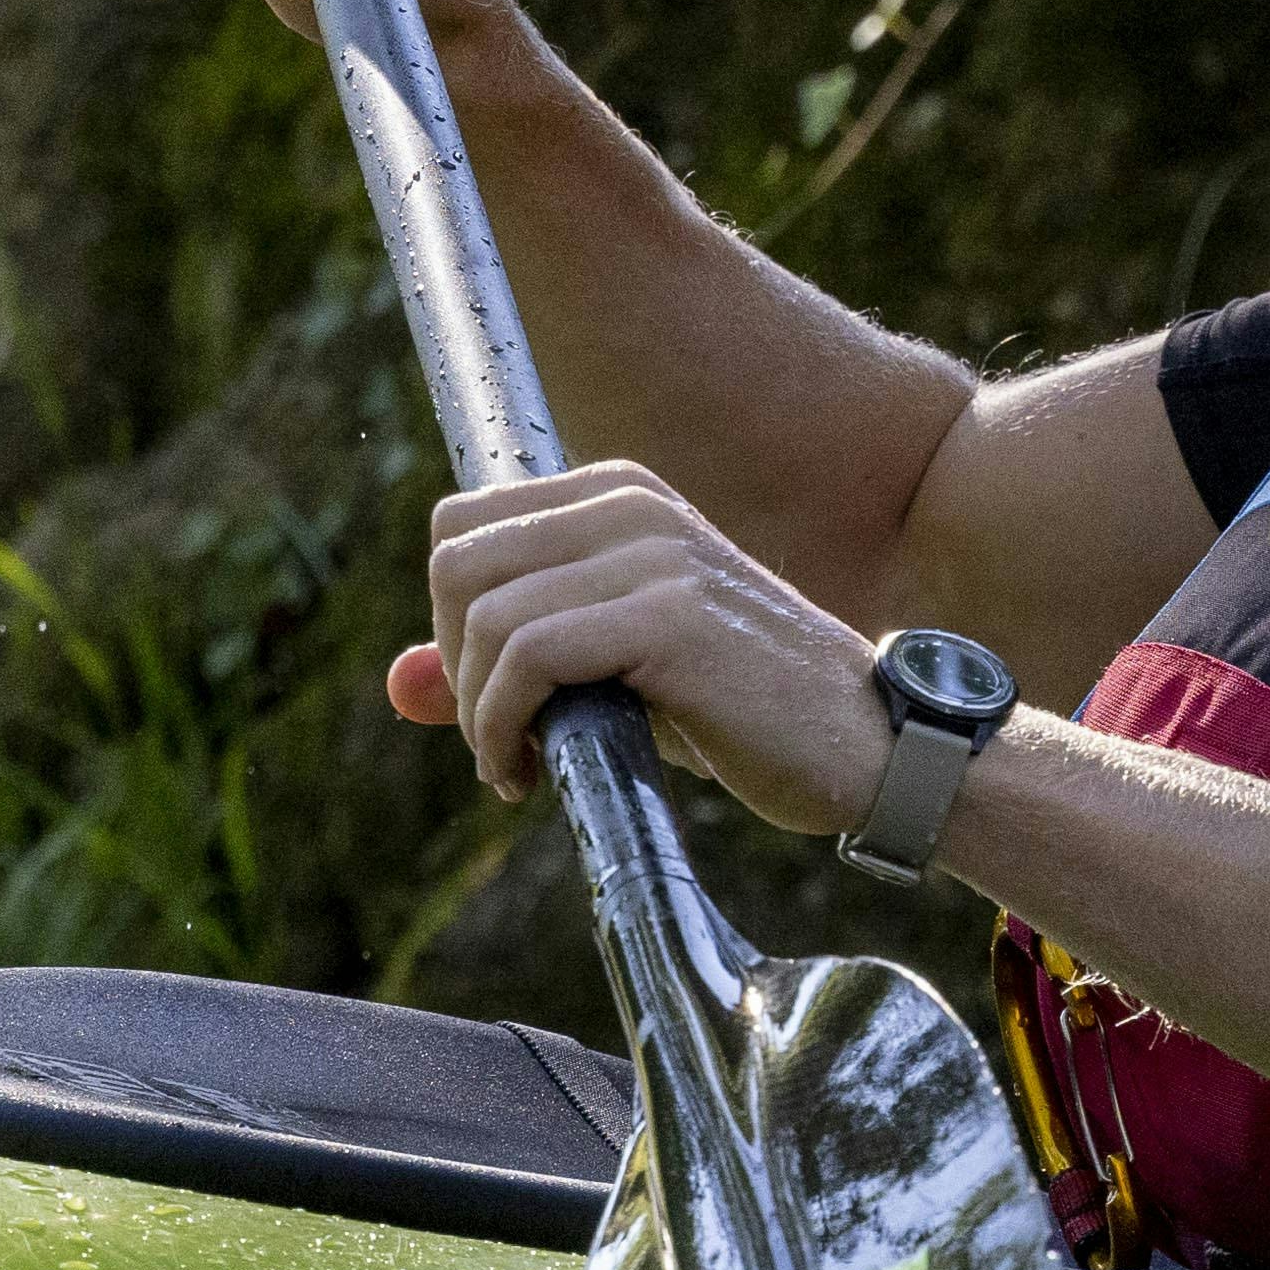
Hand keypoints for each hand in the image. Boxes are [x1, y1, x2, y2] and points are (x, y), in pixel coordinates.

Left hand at [393, 459, 888, 833]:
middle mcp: (631, 504)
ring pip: (484, 614)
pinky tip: (530, 774)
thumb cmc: (742, 715)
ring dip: (478, 711)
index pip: (462, 526)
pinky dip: (501, 728)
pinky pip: (526, 659)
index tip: (493, 695)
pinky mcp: (668, 617)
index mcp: (618, 495)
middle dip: (457, 664)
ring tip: (519, 762)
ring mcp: (652, 554)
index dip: (453, 621)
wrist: (870, 747)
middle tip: (500, 736)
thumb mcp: (612, 677)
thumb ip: (507, 667)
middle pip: (456, 561)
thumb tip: (399, 682)